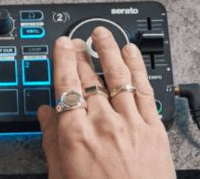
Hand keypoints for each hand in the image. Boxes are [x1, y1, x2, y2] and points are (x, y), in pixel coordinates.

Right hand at [37, 30, 175, 178]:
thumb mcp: (61, 175)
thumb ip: (52, 141)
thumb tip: (45, 115)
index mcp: (74, 135)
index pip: (66, 84)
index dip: (63, 59)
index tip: (62, 45)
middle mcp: (102, 123)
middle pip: (89, 77)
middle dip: (82, 53)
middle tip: (78, 39)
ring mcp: (130, 124)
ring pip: (117, 75)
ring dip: (109, 49)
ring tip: (103, 34)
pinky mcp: (154, 130)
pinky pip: (143, 90)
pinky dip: (136, 67)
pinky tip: (131, 54)